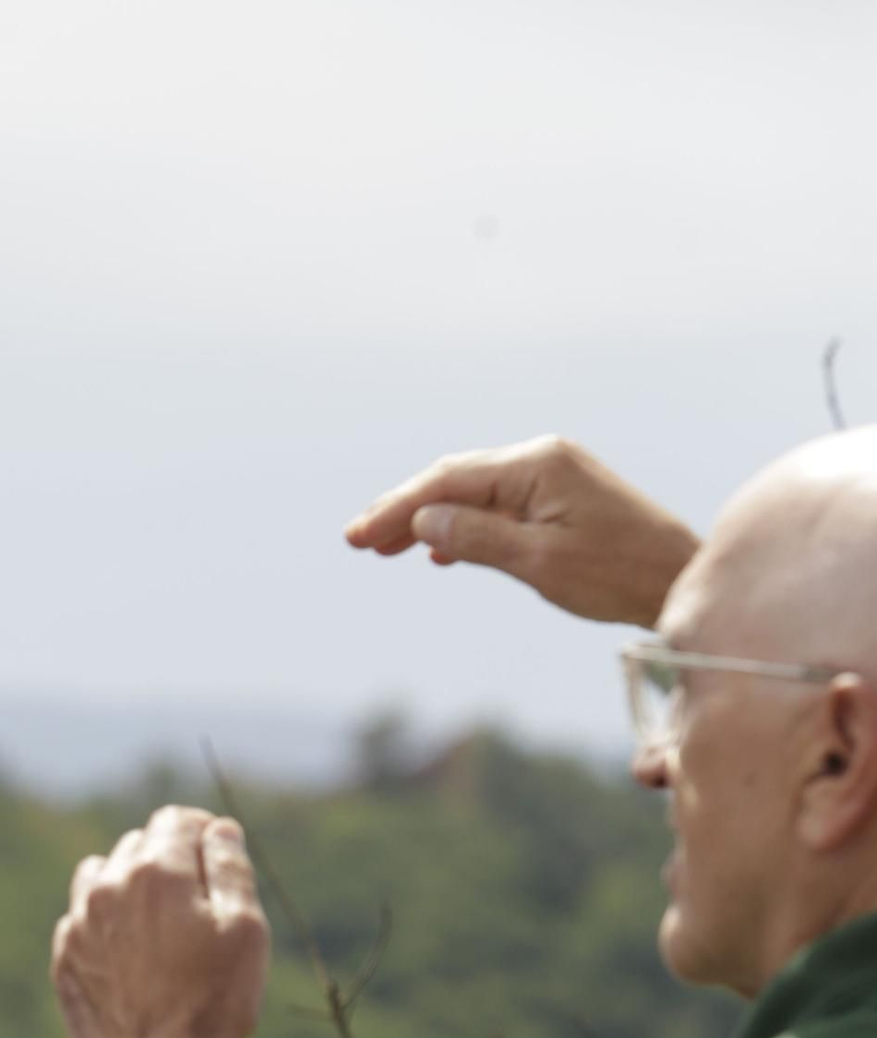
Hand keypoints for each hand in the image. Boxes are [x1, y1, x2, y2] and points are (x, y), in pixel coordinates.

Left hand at [53, 807, 270, 1037]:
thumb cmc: (211, 1002)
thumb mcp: (244, 928)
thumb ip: (230, 866)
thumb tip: (218, 830)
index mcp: (157, 870)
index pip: (176, 820)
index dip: (202, 834)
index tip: (217, 863)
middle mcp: (109, 884)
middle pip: (140, 844)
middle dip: (169, 861)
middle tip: (197, 907)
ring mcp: (81, 920)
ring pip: (106, 874)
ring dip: (133, 886)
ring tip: (161, 927)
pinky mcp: (67, 953)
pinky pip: (86, 914)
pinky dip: (109, 921)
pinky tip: (134, 954)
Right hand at [345, 436, 698, 629]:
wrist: (681, 579)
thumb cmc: (617, 574)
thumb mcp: (539, 562)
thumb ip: (477, 537)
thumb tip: (424, 519)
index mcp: (536, 464)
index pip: (447, 480)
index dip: (396, 508)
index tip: (356, 537)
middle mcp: (542, 458)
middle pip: (455, 479)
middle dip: (404, 510)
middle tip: (358, 543)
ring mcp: (554, 475)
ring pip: (474, 494)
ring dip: (430, 520)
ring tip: (388, 550)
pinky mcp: (563, 498)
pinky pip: (499, 506)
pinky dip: (464, 525)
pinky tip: (441, 550)